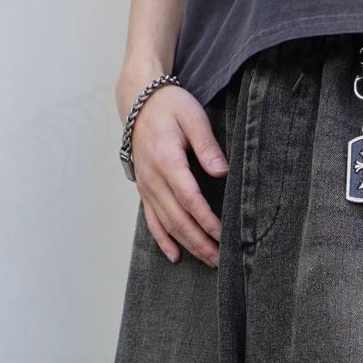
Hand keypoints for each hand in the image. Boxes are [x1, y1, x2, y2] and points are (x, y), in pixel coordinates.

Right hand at [117, 68, 228, 265]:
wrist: (139, 102)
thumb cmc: (171, 107)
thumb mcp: (193, 117)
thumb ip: (207, 146)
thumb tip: (222, 172)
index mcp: (167, 161)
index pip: (190, 199)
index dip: (207, 221)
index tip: (223, 236)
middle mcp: (153, 179)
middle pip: (178, 219)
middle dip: (200, 242)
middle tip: (221, 260)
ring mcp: (146, 187)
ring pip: (167, 225)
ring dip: (188, 246)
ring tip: (209, 261)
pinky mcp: (144, 191)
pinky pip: (152, 221)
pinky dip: (163, 241)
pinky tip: (176, 256)